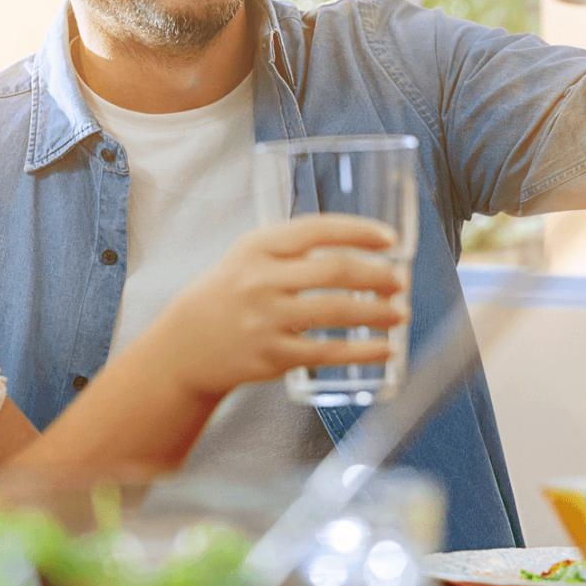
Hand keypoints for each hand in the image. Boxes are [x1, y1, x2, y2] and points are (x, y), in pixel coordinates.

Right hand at [138, 214, 405, 399]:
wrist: (186, 344)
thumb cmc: (230, 293)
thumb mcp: (249, 257)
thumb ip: (293, 247)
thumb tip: (360, 244)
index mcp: (257, 246)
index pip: (316, 229)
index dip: (359, 232)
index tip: (390, 238)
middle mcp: (260, 279)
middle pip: (333, 271)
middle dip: (375, 275)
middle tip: (399, 281)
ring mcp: (265, 319)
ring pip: (335, 312)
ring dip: (376, 313)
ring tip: (399, 313)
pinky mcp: (271, 355)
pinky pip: (327, 352)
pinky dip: (363, 352)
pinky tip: (386, 350)